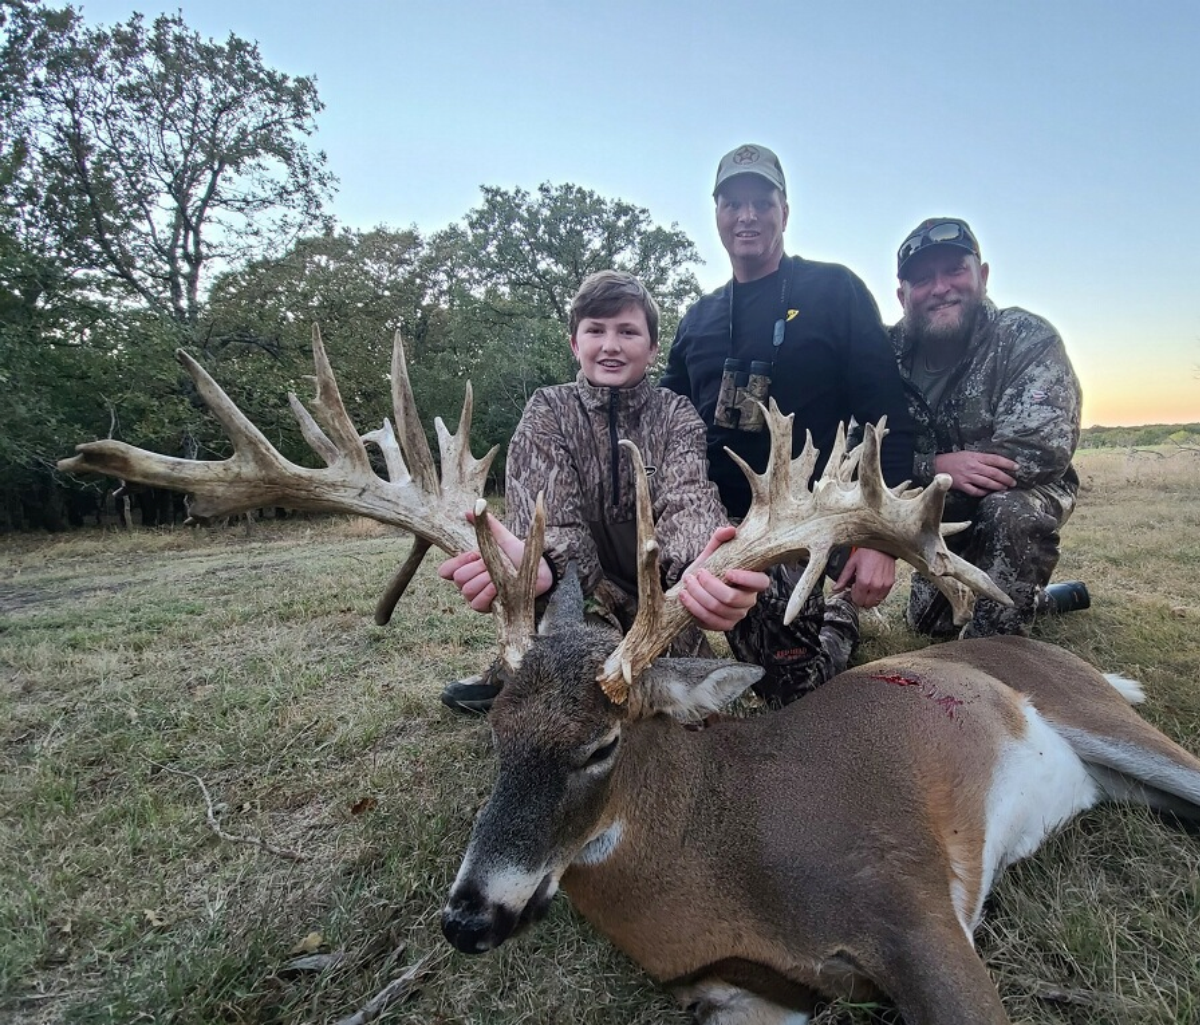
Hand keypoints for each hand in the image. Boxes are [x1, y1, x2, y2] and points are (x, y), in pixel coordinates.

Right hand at [437, 510, 553, 613]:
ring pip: (467, 591)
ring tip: (497, 575)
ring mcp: (476, 596)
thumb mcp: (501, 536)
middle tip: (492, 564)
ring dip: (485, 580)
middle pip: (458, 579)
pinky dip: (488, 593)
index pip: (445, 570)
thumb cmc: (517, 553)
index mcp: (468, 566)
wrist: (537, 570)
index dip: (455, 563)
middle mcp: (469, 582)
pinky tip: (498, 587)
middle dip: (477, 569)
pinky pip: (477, 603)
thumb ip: (486, 524)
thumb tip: (474, 506)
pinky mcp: (486, 608)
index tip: (473, 554)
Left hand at [678, 525, 770, 631]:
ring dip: (698, 595)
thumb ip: (720, 539)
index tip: (728, 571)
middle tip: (697, 574)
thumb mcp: (713, 552)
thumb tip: (730, 530)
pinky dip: (694, 608)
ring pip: (717, 609)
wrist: (693, 586)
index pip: (761, 583)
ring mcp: (736, 615)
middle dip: (710, 585)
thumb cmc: (709, 568)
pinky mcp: (723, 626)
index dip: (747, 579)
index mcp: (753, 581)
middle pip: (732, 598)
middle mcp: (748, 600)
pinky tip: (684, 596)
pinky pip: (709, 621)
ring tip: (687, 582)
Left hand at [832, 547, 895, 607]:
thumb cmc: (867, 552)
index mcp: (863, 582)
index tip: (853, 588)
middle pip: (866, 604)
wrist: (882, 545)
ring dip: (869, 598)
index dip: (853, 595)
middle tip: (859, 588)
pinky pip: (883, 597)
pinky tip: (874, 586)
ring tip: (867, 587)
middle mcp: (875, 586)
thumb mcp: (851, 563)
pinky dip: (877, 595)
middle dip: (861, 598)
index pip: (857, 600)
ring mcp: (884, 586)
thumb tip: (836, 589)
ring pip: (875, 602)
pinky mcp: (890, 584)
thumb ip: (843, 578)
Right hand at [934, 450, 1017, 496]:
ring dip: (998, 486)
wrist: (936, 465)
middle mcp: (973, 466)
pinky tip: (989, 493)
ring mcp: (967, 476)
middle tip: (1013, 482)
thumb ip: (981, 458)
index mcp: (975, 456)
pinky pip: (975, 491)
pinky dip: (983, 492)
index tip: (1017, 467)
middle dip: (1005, 478)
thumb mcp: (968, 454)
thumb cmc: (953, 459)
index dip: (1007, 463)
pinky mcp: (961, 485)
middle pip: (993, 473)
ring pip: (986, 483)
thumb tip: (996, 463)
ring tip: (1005, 488)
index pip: (995, 459)